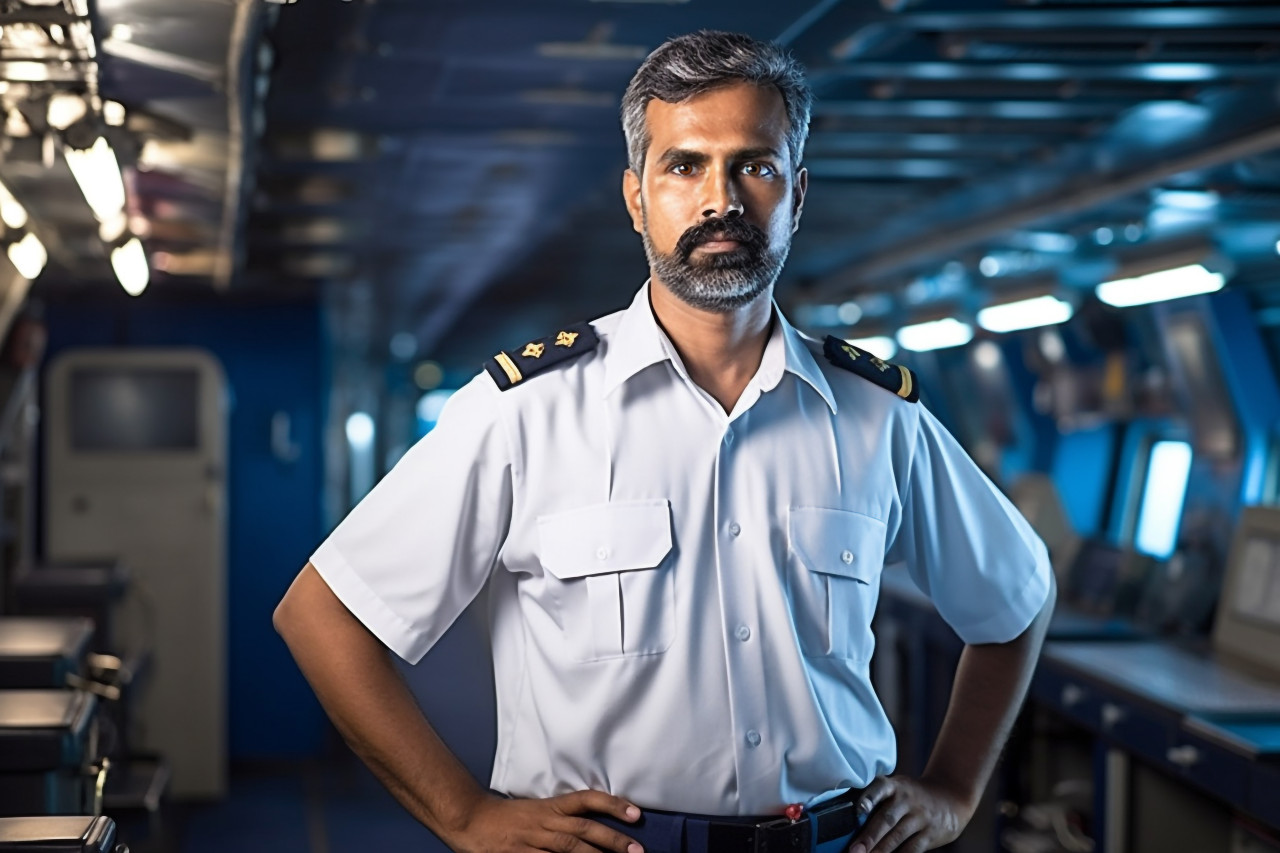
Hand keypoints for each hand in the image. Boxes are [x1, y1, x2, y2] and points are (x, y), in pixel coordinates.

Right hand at [446, 789, 644, 852]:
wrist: (469, 818)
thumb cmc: (504, 817)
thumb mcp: (536, 811)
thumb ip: (561, 819)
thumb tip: (592, 830)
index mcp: (550, 807)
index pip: (586, 801)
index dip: (612, 805)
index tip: (635, 813)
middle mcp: (545, 821)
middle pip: (584, 829)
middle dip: (612, 840)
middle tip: (637, 850)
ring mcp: (533, 841)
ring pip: (569, 848)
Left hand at [846, 775, 971, 852]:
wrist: (950, 797)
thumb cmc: (912, 796)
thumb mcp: (897, 788)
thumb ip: (878, 799)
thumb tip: (852, 822)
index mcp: (894, 786)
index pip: (879, 788)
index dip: (869, 798)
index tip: (859, 810)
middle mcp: (907, 799)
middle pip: (886, 818)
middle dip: (870, 837)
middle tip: (855, 850)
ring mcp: (920, 816)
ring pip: (898, 836)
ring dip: (881, 850)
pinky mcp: (930, 833)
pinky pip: (914, 848)